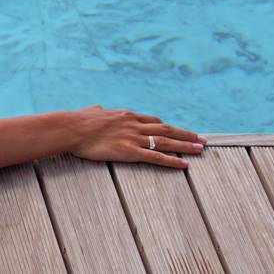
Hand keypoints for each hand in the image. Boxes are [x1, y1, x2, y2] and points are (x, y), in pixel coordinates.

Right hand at [67, 104, 205, 168]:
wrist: (71, 128)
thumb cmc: (78, 120)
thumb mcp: (91, 111)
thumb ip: (99, 111)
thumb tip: (98, 109)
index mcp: (126, 115)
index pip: (153, 121)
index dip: (169, 127)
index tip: (180, 131)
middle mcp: (134, 124)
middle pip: (166, 130)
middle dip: (185, 134)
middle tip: (202, 139)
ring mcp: (133, 138)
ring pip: (166, 142)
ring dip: (185, 146)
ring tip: (200, 149)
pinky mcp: (129, 151)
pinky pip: (156, 157)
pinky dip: (172, 160)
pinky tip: (184, 164)